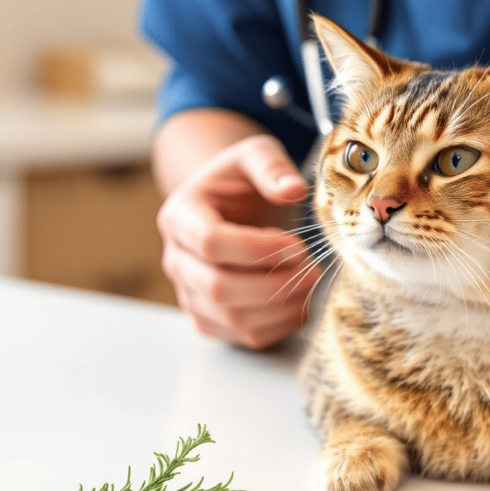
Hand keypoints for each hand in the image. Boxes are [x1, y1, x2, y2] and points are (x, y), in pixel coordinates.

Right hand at [157, 135, 320, 348]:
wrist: (229, 207)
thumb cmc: (242, 181)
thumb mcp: (255, 154)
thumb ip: (271, 166)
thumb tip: (293, 190)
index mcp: (179, 215)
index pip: (210, 242)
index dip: (260, 248)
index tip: (297, 244)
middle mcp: (177, 259)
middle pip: (218, 287)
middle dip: (274, 283)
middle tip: (312, 269)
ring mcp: (190, 294)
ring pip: (232, 319)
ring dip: (281, 308)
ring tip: (311, 285)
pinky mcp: (209, 319)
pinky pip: (243, 337)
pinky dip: (279, 326)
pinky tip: (300, 303)